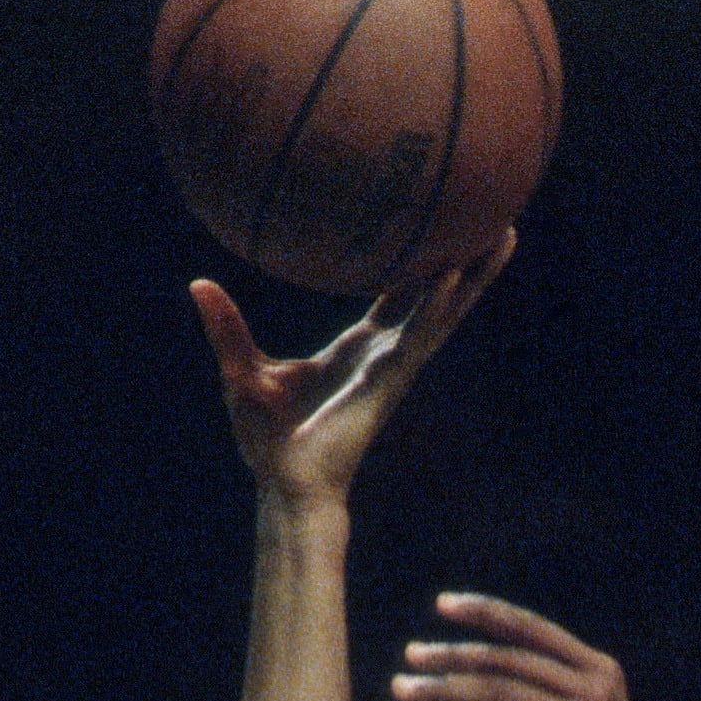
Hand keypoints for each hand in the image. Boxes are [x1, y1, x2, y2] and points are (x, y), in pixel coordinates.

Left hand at [190, 232, 514, 501]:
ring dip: (475, 275)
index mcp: (360, 349)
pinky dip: (434, 305)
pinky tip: (451, 273)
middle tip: (498, 217)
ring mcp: (393, 366)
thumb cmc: (268, 437)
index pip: (399, 296)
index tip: (441, 227)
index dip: (422, 263)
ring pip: (444, 312)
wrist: (286, 483)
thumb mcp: (241, 369)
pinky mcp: (389, 381)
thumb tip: (198, 283)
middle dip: (470, 260)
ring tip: (502, 233)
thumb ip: (227, 328)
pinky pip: (418, 336)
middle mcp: (387, 353)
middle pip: (438, 297)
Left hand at [393, 592, 661, 700]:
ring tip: (404, 691)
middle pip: (510, 661)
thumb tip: (452, 670)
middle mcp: (598, 691)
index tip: (442, 605)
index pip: (533, 630)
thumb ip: (517, 696)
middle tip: (409, 658)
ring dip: (445, 691)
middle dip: (453, 656)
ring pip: (502, 696)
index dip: (486, 613)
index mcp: (600, 670)